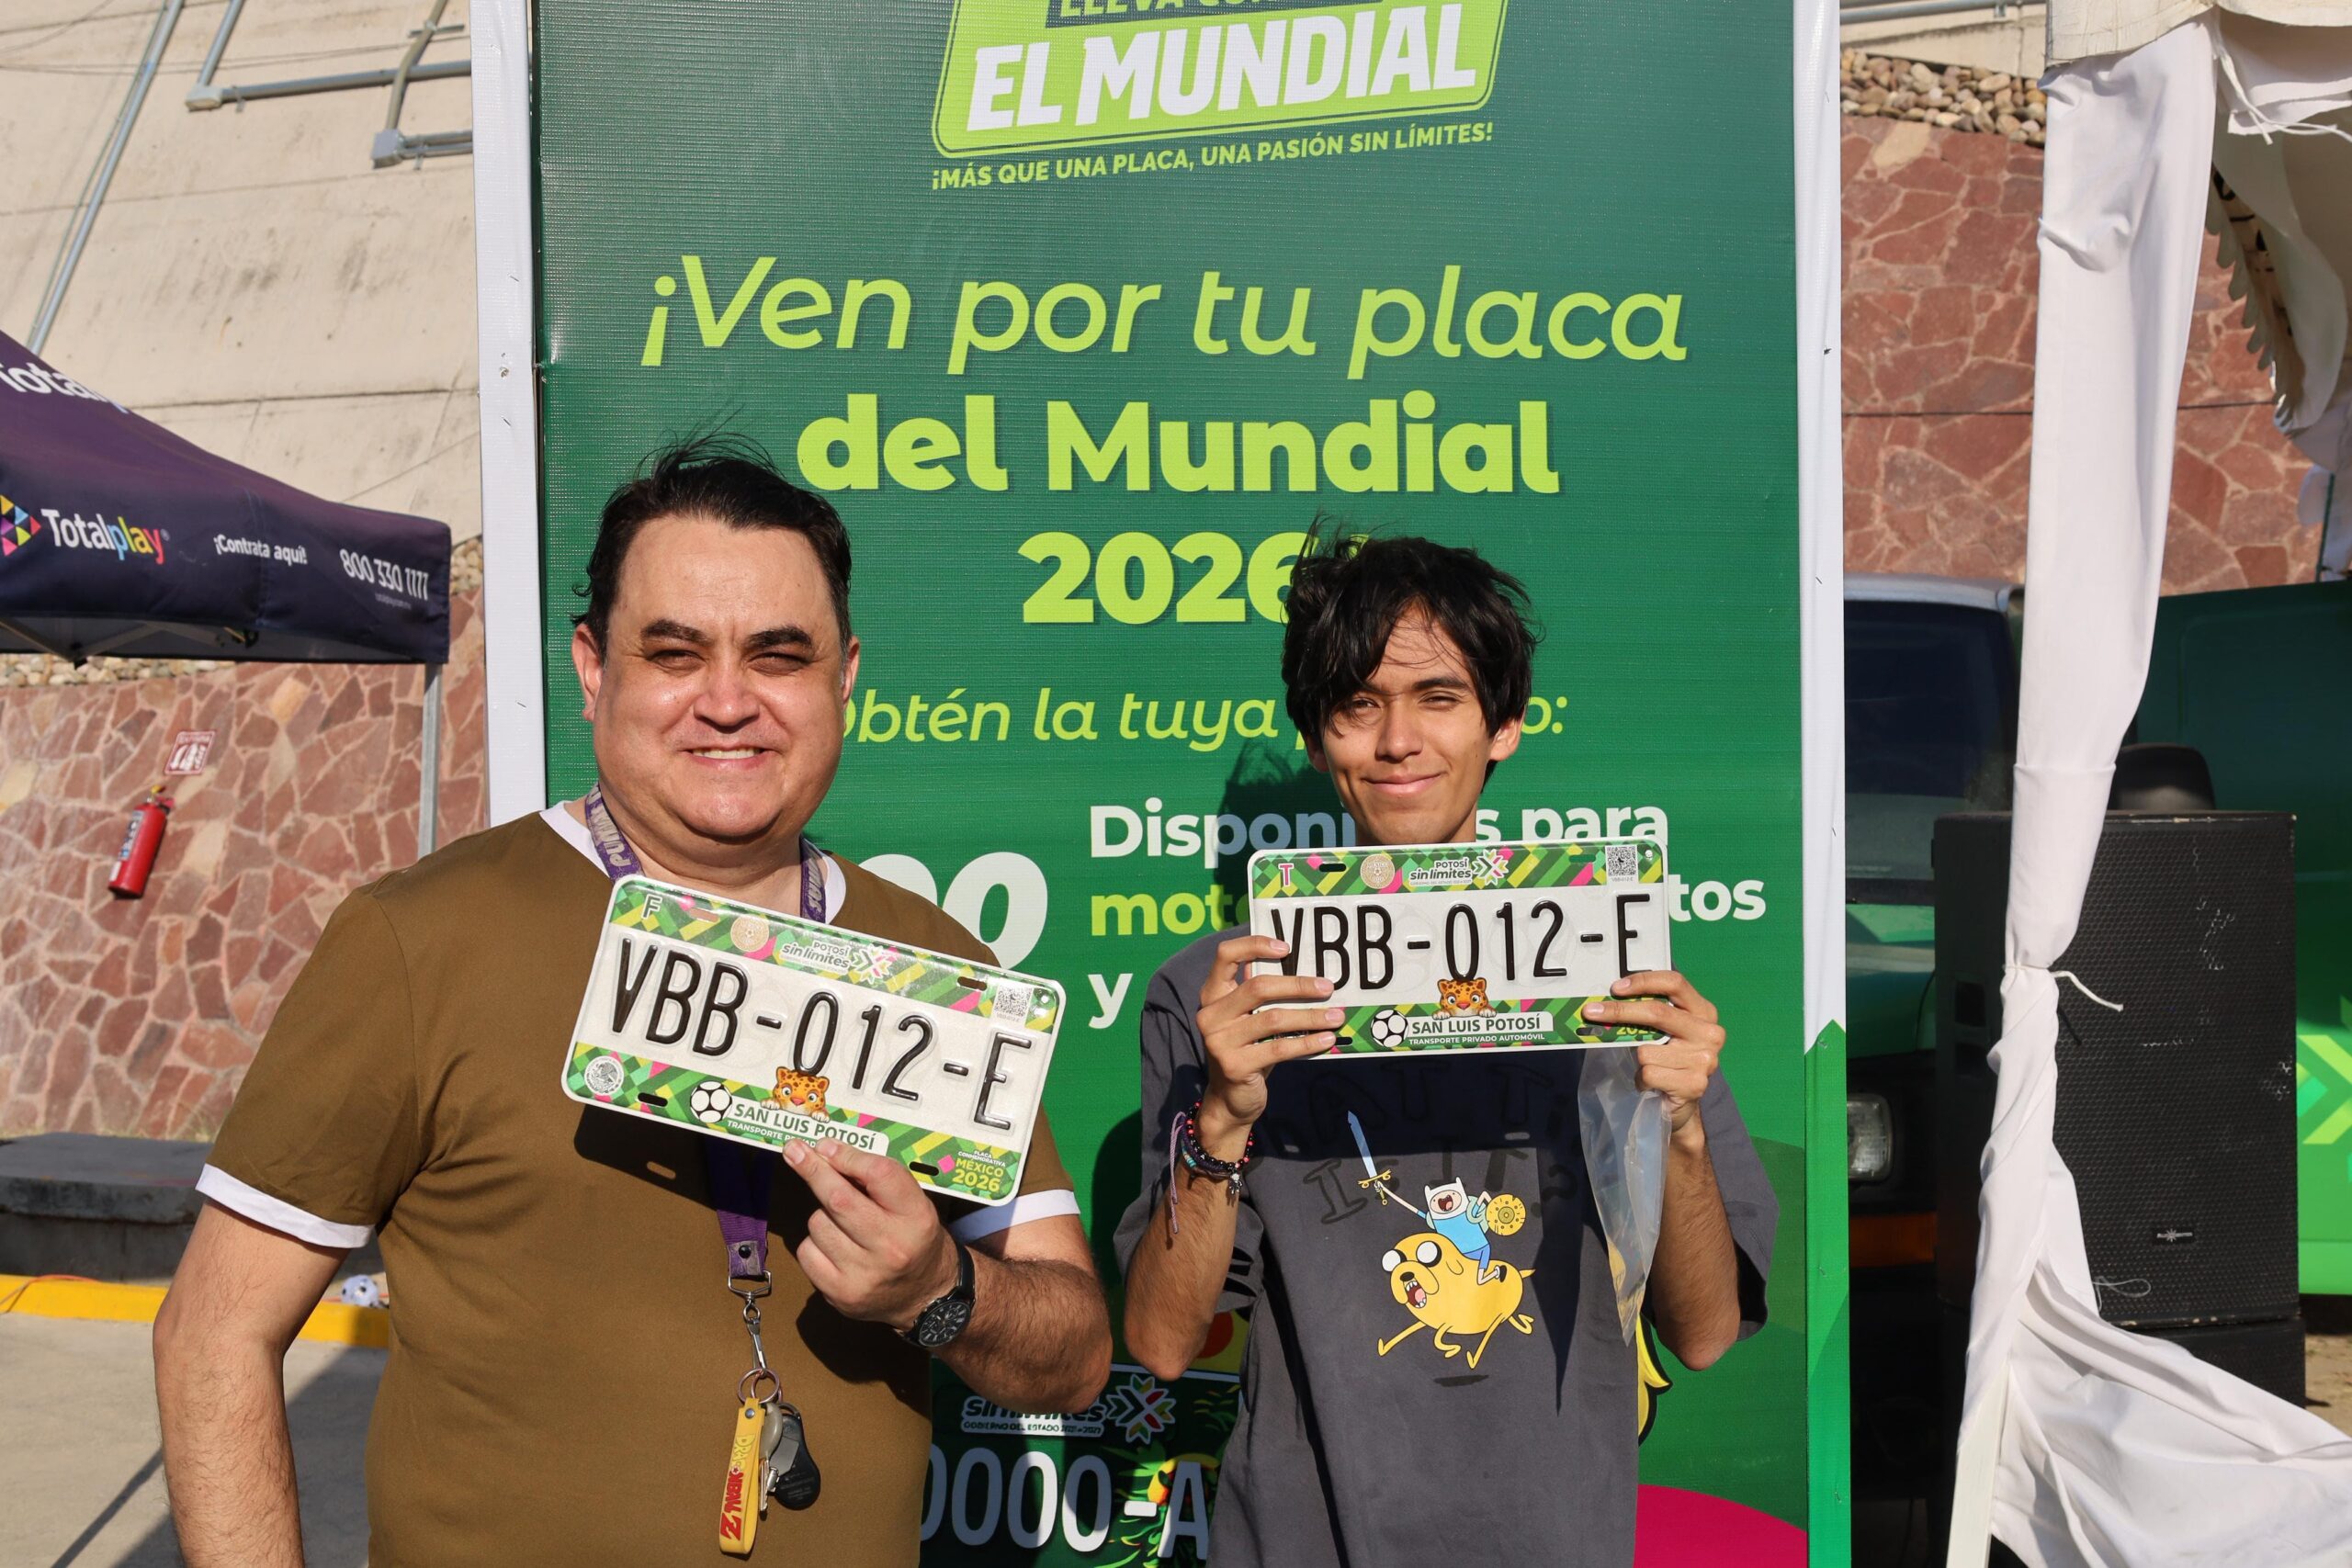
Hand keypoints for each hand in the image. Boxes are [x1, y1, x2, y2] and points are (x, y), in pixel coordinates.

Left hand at [785, 1138, 960, 1333]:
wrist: (924, 1297)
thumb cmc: (913, 1238)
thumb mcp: (912, 1203)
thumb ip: (877, 1179)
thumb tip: (826, 1152)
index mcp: (916, 1218)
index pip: (879, 1175)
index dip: (847, 1156)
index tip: (825, 1145)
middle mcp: (892, 1247)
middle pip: (839, 1199)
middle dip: (812, 1170)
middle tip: (794, 1150)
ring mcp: (864, 1275)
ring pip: (818, 1223)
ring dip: (822, 1214)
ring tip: (843, 1223)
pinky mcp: (840, 1294)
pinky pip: (807, 1252)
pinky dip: (814, 1243)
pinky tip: (834, 1247)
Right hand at [1193, 934, 1341, 1155]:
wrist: (1230, 1101)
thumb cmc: (1247, 1051)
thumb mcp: (1248, 1021)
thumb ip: (1264, 1000)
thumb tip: (1312, 978)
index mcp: (1212, 995)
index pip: (1226, 956)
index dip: (1255, 945)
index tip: (1286, 948)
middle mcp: (1210, 1015)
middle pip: (1258, 987)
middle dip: (1297, 985)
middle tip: (1327, 987)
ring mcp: (1219, 1041)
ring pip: (1273, 1019)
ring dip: (1310, 1016)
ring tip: (1336, 1016)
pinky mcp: (1235, 1065)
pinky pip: (1279, 1048)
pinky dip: (1307, 1042)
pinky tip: (1326, 1040)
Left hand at [1584, 970, 1725, 1136]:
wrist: (1683, 1103)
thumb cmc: (1669, 1060)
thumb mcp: (1665, 1031)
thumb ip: (1650, 1014)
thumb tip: (1607, 1000)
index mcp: (1704, 1012)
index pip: (1675, 983)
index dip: (1643, 981)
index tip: (1616, 988)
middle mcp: (1709, 1033)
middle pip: (1658, 1012)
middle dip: (1619, 1011)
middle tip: (1592, 1012)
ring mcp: (1704, 1059)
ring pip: (1647, 1049)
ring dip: (1638, 1060)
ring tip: (1649, 1067)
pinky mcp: (1694, 1084)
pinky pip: (1649, 1072)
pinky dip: (1641, 1079)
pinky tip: (1652, 1083)